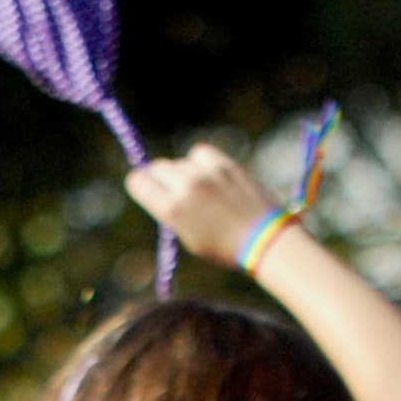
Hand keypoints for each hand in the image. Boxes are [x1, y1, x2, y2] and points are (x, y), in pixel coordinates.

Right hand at [125, 143, 276, 269]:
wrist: (262, 238)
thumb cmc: (223, 247)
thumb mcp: (189, 238)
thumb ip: (172, 212)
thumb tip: (163, 191)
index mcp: (172, 209)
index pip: (138, 181)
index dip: (140, 184)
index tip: (145, 187)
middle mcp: (185, 186)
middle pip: (158, 168)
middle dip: (160, 178)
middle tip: (171, 190)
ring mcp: (205, 172)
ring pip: (180, 162)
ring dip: (183, 172)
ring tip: (198, 190)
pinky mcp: (223, 163)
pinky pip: (200, 153)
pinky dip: (200, 162)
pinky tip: (209, 175)